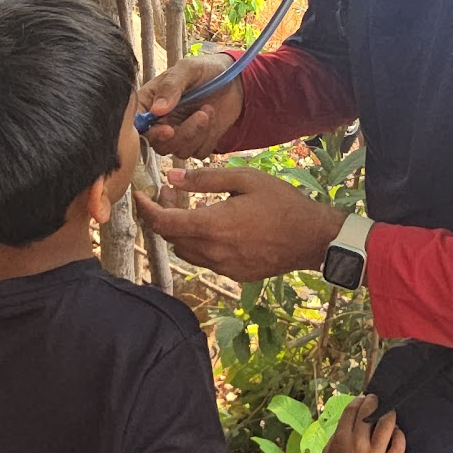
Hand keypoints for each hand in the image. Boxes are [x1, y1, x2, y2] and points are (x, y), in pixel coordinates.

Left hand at [133, 166, 342, 281]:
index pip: (163, 223)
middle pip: (170, 238)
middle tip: (171, 194)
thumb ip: (205, 179)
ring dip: (180, 231)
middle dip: (163, 216)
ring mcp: (224, 267)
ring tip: (191, 208)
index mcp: (213, 225)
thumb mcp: (245, 179)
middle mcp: (213, 251)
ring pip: (185, 251)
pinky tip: (212, 226)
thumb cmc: (282, 203)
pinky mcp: (234, 275)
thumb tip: (171, 178)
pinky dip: (198, 243)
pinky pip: (205, 260)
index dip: (146, 210)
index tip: (139, 196)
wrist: (313, 238)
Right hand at [137, 54, 240, 155]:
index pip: (138, 125)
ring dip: (197, 133)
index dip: (149, 133)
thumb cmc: (205, 70)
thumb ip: (171, 86)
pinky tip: (213, 117)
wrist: (233, 80)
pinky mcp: (197, 144)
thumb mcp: (187, 69)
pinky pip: (199, 153)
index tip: (167, 129)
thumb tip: (157, 110)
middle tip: (199, 116)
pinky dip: (209, 138)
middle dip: (181, 134)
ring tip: (208, 109)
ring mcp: (178, 135)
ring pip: (179, 151)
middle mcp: (160, 122)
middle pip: (158, 144)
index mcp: (149, 103)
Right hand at [322, 395, 404, 452]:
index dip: (358, 401)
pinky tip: (397, 433)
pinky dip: (399, 435)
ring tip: (390, 413)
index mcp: (341, 439)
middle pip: (369, 413)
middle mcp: (359, 443)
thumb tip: (347, 426)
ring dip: (389, 415)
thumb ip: (336, 439)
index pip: (351, 411)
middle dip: (373, 402)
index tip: (362, 399)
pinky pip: (399, 445)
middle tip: (376, 400)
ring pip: (386, 425)